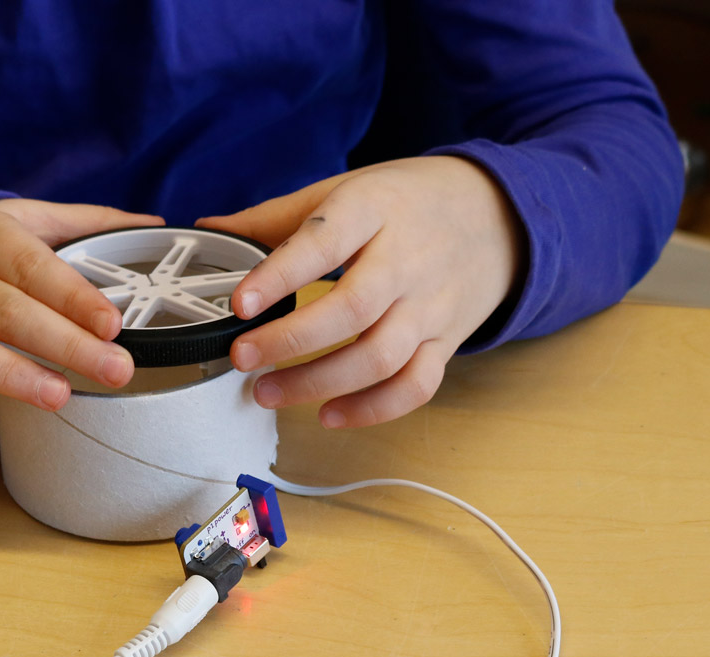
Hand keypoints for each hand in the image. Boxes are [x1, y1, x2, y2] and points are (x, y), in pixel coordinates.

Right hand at [0, 198, 162, 459]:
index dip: (72, 295)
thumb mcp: (21, 219)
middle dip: (63, 343)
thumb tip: (151, 225)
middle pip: (3, 310)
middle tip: (113, 369)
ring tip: (58, 397)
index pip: (29, 264)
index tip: (112, 324)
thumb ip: (84, 223)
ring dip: (8, 374)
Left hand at [197, 156, 522, 427]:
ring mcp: (431, 305)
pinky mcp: (447, 341)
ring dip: (319, 383)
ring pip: (380, 356)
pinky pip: (415, 385)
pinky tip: (328, 414)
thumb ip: (278, 217)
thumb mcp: (347, 189)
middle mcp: (408, 259)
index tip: (239, 302)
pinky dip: (372, 409)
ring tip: (266, 393)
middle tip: (242, 357)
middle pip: (352, 309)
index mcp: (375, 210)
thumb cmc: (408, 202)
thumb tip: (211, 229)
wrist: (499, 215)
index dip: (280, 274)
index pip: (325, 241)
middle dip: (291, 341)